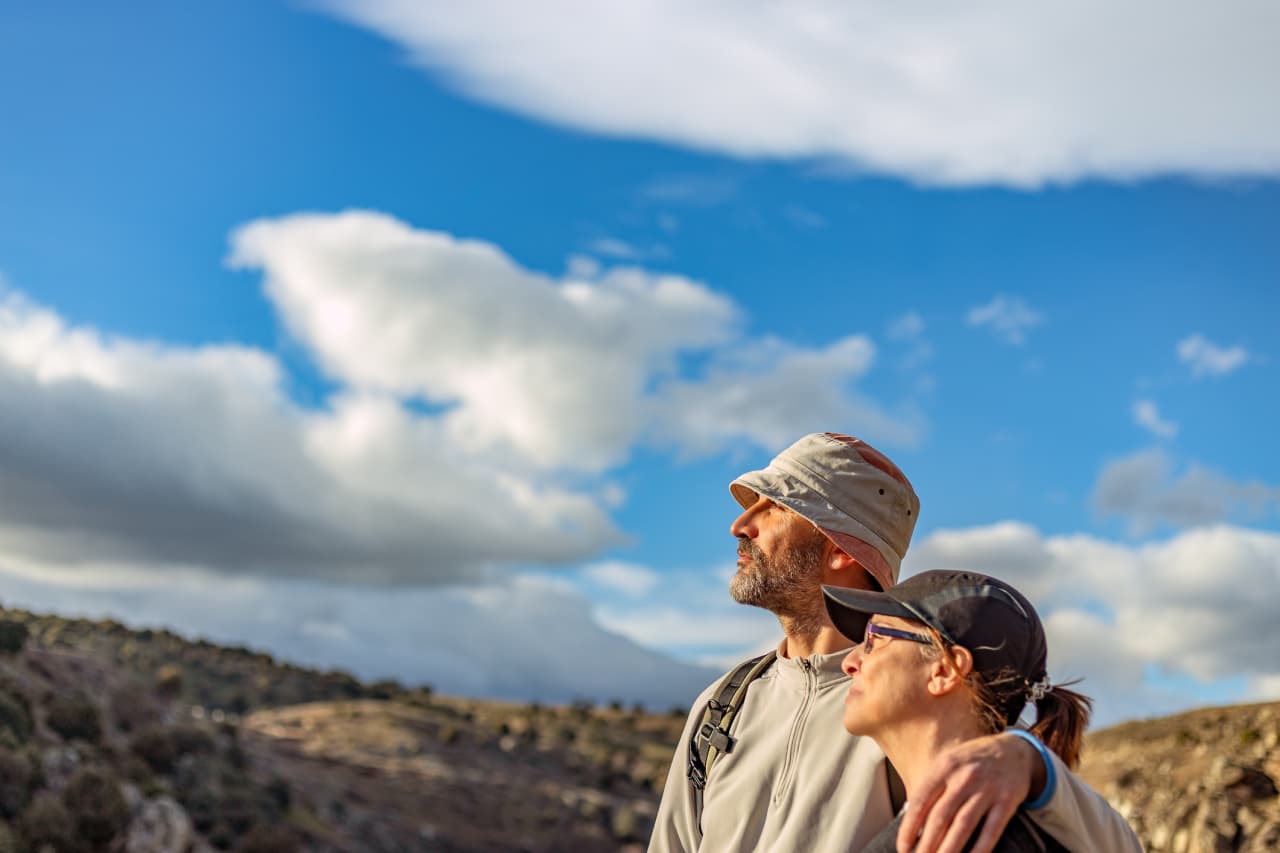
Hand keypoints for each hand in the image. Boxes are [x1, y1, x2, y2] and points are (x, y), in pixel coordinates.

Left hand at [895, 732, 1044, 852]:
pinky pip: (991, 830)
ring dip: (949, 850)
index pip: (920, 802)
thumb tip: (911, 821)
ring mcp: (987, 789)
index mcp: (944, 766)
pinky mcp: (1007, 801)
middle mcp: (964, 777)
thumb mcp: (948, 763)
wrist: (1014, 750)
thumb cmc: (972, 761)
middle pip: (940, 817)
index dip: (909, 828)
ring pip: (963, 826)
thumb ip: (931, 787)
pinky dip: (979, 849)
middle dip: (926, 845)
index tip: (903, 849)